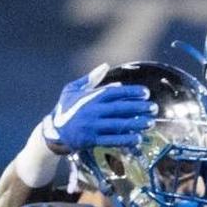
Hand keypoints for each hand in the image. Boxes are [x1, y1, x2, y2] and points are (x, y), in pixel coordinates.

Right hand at [41, 63, 156, 151]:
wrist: (53, 132)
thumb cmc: (65, 108)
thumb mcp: (73, 90)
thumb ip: (90, 78)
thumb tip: (105, 65)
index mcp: (89, 98)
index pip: (113, 93)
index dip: (130, 92)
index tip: (145, 93)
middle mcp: (91, 111)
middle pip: (119, 109)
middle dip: (138, 108)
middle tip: (154, 108)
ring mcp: (92, 127)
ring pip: (117, 125)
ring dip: (135, 124)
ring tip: (150, 123)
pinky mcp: (91, 140)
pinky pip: (111, 140)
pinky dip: (125, 139)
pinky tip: (138, 139)